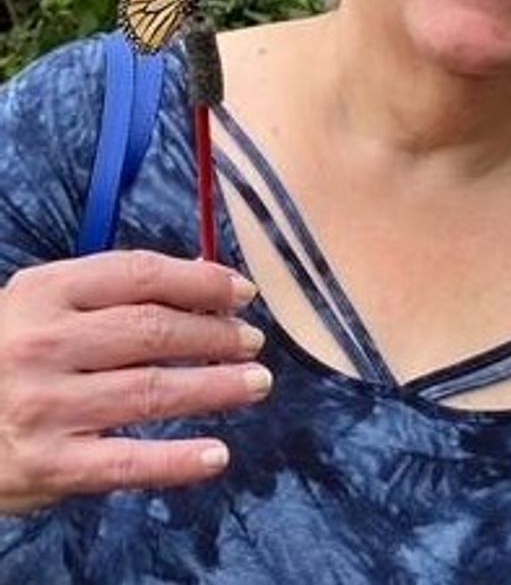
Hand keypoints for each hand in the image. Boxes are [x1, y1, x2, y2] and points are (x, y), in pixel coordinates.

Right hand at [0, 250, 270, 513]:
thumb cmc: (5, 353)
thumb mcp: (40, 305)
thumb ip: (109, 292)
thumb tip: (200, 281)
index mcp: (44, 292)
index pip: (140, 274)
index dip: (201, 282)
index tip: (242, 292)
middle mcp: (44, 344)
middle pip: (152, 331)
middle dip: (215, 335)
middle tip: (252, 341)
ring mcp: (45, 406)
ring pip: (150, 392)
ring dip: (215, 387)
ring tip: (255, 383)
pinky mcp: (47, 466)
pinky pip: (126, 464)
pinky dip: (177, 461)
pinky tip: (216, 455)